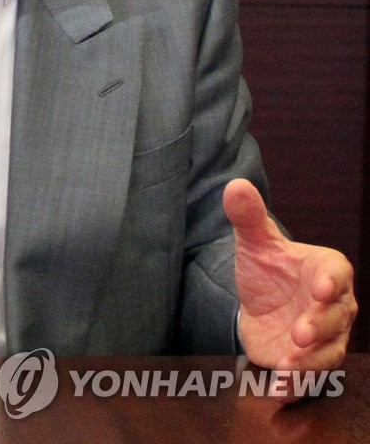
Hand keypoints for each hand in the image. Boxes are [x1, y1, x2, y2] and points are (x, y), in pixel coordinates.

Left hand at [224, 178, 355, 377]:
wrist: (258, 302)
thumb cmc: (267, 267)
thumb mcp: (254, 241)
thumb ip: (248, 216)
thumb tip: (235, 186)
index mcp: (326, 271)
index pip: (337, 273)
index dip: (332, 281)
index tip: (322, 287)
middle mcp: (334, 307)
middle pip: (336, 318)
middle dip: (319, 326)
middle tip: (299, 331)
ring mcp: (324, 338)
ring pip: (329, 353)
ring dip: (311, 361)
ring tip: (288, 363)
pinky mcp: (308, 363)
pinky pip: (311, 377)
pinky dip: (297, 384)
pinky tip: (280, 387)